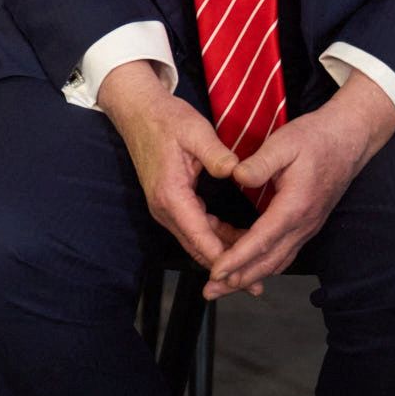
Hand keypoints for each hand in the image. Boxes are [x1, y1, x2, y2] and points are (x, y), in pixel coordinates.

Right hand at [99, 60, 244, 277]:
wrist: (138, 111)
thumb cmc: (167, 119)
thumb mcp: (196, 131)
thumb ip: (217, 155)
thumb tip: (238, 173)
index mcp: (171, 195)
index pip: (200, 238)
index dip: (224, 259)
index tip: (247, 275)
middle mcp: (164, 208)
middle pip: (197, 248)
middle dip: (227, 267)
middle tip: (256, 284)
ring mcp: (164, 207)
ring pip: (195, 241)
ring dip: (221, 254)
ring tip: (252, 268)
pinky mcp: (168, 202)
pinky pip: (192, 229)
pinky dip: (213, 238)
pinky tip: (236, 238)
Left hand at [207, 70, 394, 299]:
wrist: (348, 140)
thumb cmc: (315, 138)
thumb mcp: (284, 142)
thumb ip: (259, 163)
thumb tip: (236, 177)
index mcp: (295, 206)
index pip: (261, 240)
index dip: (236, 259)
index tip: (215, 271)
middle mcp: (303, 224)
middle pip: (267, 262)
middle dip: (237, 279)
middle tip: (209, 291)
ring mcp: (306, 227)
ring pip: (275, 262)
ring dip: (248, 276)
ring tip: (221, 284)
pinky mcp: (305, 225)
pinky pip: (282, 252)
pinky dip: (261, 263)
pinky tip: (243, 264)